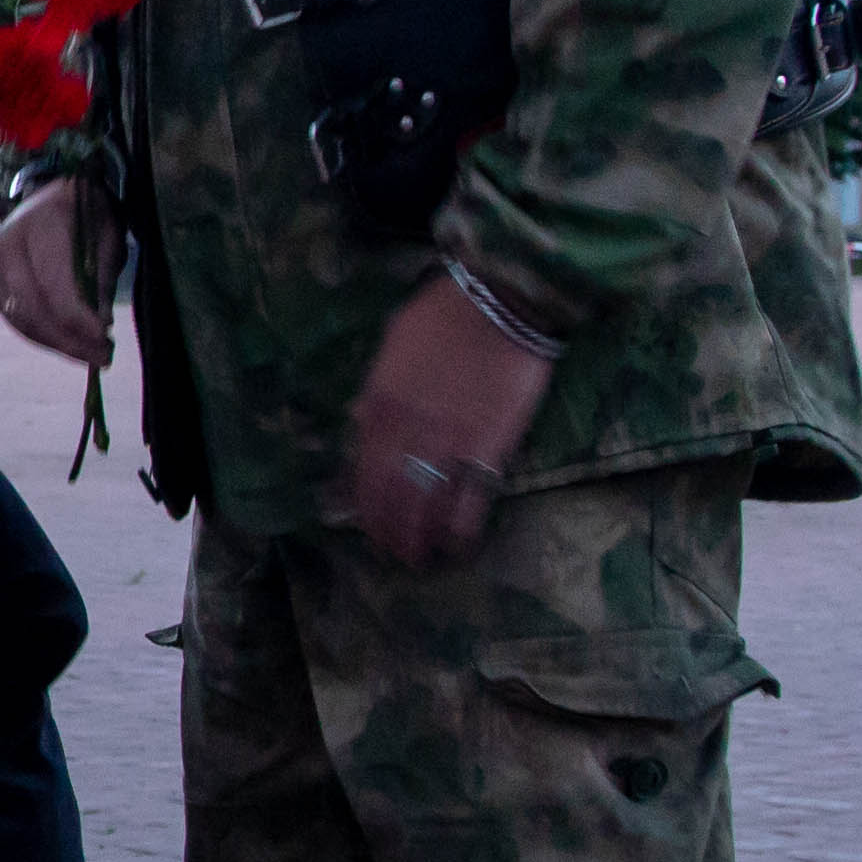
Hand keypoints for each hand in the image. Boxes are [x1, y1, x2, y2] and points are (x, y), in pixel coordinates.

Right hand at [0, 176, 119, 366]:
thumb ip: (101, 279)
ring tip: (91, 353)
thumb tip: (101, 324)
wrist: (52, 198)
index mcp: (40, 223)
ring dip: (58, 343)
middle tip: (104, 355)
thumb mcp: (106, 238)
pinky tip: (70, 343)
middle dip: (70, 338)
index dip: (78, 316)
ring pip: (22, 319)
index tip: (105, 337)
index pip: (54, 282)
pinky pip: (15, 320)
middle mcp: (8, 242)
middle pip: (33, 306)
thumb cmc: (86, 219)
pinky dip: (44, 336)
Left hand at [342, 269, 557, 571]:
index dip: (363, 509)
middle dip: (387, 535)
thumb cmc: (445, 314)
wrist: (502, 301)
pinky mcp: (488, 452)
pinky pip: (468, 506)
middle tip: (394, 553)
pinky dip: (459, 533)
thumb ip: (376, 390)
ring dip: (418, 543)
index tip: (368, 527)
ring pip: (422, 512)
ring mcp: (446, 446)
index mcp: (377, 406)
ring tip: (420, 559)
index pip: (359, 475)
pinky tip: (457, 545)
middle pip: (388, 501)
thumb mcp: (392, 346)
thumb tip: (362, 421)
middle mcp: (404, 434)